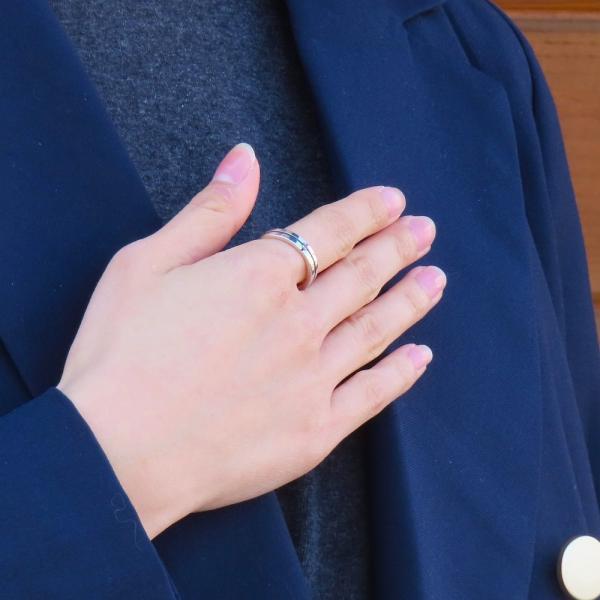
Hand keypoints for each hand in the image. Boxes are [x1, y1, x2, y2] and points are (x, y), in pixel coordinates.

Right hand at [58, 143, 445, 538]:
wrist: (117, 453)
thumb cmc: (120, 354)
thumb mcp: (148, 264)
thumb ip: (209, 213)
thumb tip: (245, 159)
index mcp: (259, 277)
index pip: (329, 232)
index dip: (366, 212)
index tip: (395, 201)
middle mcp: (298, 323)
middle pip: (362, 276)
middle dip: (398, 248)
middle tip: (428, 232)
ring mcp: (313, 379)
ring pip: (376, 329)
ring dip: (410, 300)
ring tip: (437, 280)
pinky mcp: (315, 431)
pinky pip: (372, 396)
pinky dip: (401, 373)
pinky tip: (421, 356)